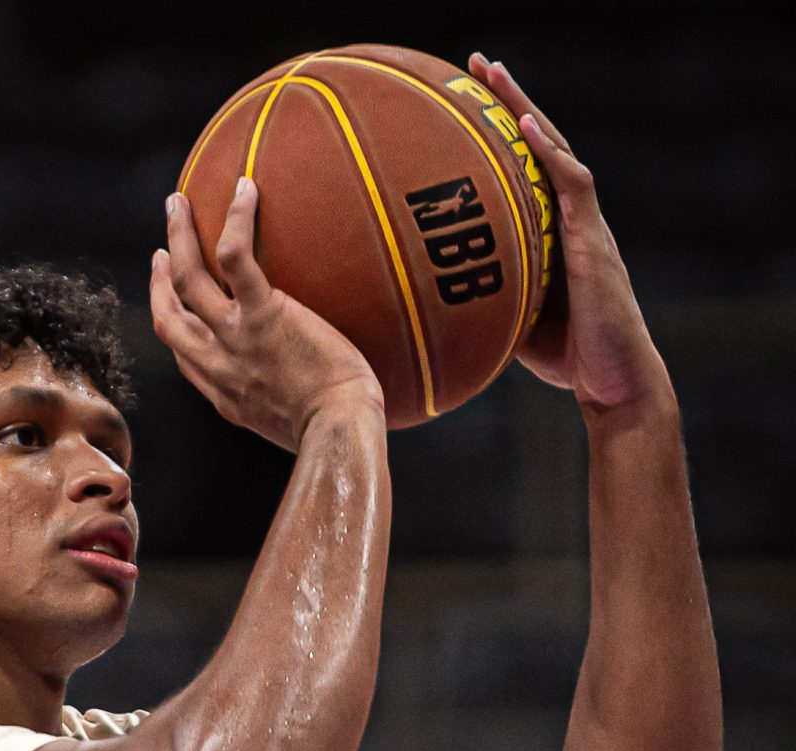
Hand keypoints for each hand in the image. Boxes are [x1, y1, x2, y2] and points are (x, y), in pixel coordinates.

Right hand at [150, 178, 383, 451]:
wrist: (338, 432)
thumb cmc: (333, 432)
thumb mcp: (290, 427)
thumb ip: (279, 401)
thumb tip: (303, 387)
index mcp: (224, 394)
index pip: (185, 355)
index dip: (173, 324)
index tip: (172, 302)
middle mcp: (218, 365)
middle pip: (168, 316)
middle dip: (158, 281)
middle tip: (161, 250)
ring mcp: (236, 338)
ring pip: (188, 279)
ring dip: (179, 236)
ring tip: (178, 202)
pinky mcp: (263, 315)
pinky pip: (235, 257)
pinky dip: (236, 218)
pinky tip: (244, 187)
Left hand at [469, 54, 674, 417]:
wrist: (614, 383)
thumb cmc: (568, 357)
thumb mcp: (514, 322)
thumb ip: (487, 297)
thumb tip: (437, 297)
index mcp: (554, 232)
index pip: (525, 169)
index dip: (498, 135)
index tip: (464, 103)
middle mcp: (571, 219)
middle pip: (538, 144)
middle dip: (507, 101)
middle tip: (474, 65)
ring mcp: (585, 226)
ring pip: (555, 151)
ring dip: (522, 108)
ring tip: (492, 73)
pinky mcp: (594, 242)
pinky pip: (572, 185)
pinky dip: (549, 153)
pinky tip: (523, 125)